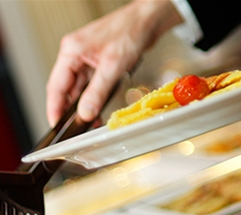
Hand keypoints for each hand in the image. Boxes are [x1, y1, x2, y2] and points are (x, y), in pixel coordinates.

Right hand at [46, 0, 181, 125]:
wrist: (146, 22)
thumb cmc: (129, 32)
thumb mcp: (112, 67)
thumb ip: (97, 92)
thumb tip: (86, 112)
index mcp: (71, 51)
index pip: (56, 86)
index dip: (55, 108)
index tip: (56, 124)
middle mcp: (76, 55)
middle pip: (67, 88)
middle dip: (72, 109)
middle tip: (78, 128)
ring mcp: (88, 59)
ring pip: (81, 88)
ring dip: (85, 105)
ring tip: (92, 122)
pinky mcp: (100, 63)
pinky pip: (93, 84)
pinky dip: (95, 97)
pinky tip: (100, 108)